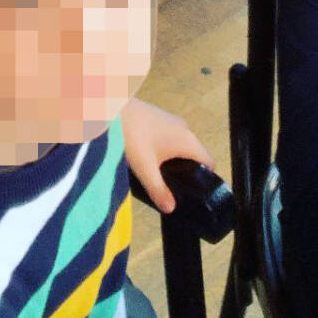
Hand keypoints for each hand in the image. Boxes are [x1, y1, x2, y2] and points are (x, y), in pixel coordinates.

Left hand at [121, 96, 214, 214]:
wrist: (108, 108)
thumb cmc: (131, 136)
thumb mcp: (144, 168)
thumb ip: (158, 190)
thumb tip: (171, 209)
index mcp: (187, 141)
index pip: (209, 162)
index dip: (205, 179)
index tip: (193, 192)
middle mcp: (184, 129)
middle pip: (194, 155)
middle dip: (186, 172)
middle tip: (172, 188)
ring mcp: (171, 121)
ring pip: (180, 146)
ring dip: (173, 160)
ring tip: (157, 175)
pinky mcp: (158, 117)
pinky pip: (169, 137)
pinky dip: (163, 149)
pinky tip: (147, 158)